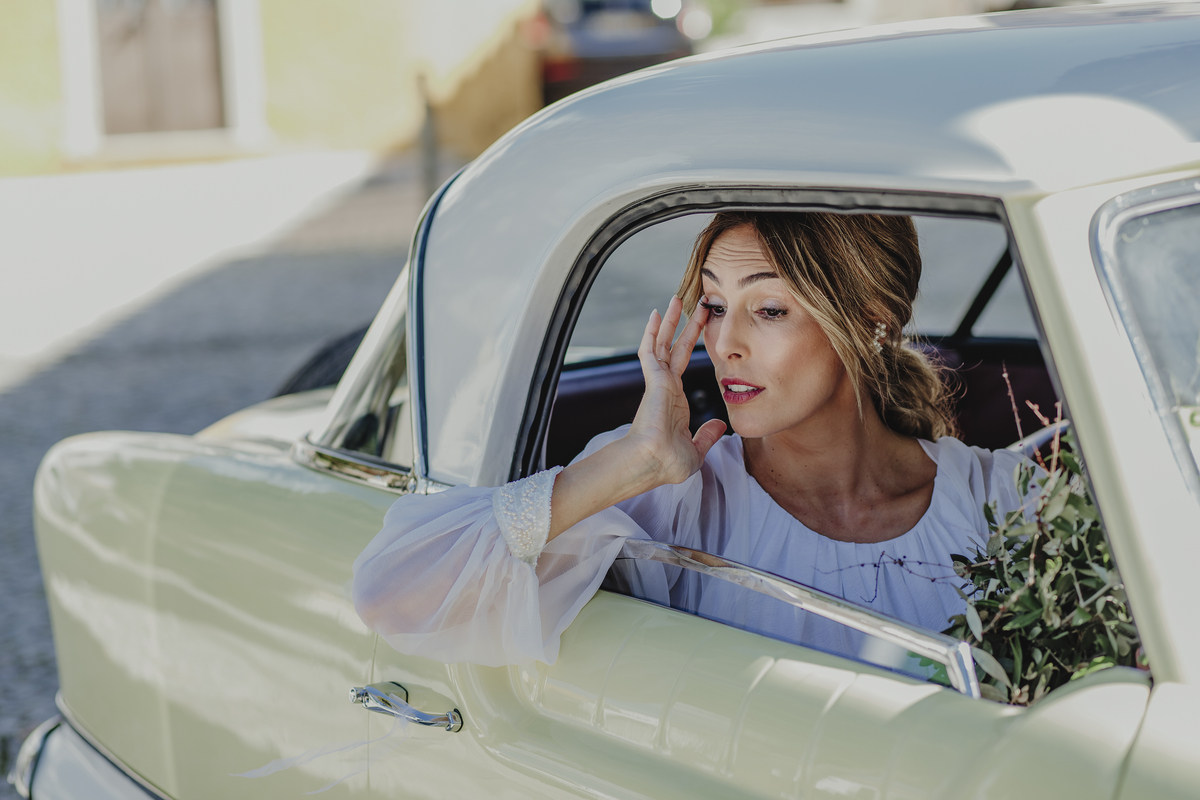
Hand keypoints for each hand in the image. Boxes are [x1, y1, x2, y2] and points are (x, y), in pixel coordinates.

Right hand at [626, 295, 727, 485]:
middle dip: (686, 325)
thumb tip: (721, 425)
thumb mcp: (696, 449)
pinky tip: (657, 314)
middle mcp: (666, 387)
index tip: (701, 328)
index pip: (683, 363)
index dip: (692, 343)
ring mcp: (658, 382)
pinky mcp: (653, 380)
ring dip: (671, 321)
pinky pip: (651, 350)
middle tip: (697, 303)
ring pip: (664, 343)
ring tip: (677, 298)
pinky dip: (652, 331)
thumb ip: (707, 435)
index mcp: (674, 400)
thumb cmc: (668, 462)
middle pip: (676, 347)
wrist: (654, 462)